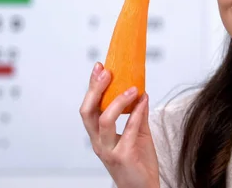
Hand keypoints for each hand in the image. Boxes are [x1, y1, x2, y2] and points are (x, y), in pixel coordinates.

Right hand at [79, 62, 159, 187]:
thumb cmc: (139, 164)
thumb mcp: (138, 134)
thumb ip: (137, 115)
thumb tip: (141, 93)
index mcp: (99, 136)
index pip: (89, 107)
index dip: (92, 87)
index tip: (99, 67)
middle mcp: (99, 142)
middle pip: (88, 111)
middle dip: (95, 89)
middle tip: (106, 72)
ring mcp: (109, 150)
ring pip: (104, 120)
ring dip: (118, 101)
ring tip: (131, 88)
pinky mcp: (123, 156)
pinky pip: (128, 131)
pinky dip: (136, 114)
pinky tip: (143, 101)